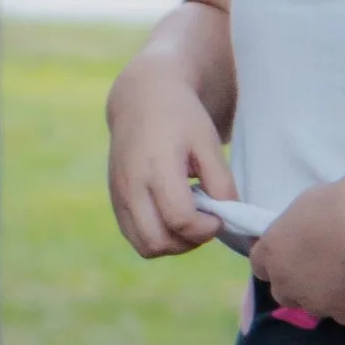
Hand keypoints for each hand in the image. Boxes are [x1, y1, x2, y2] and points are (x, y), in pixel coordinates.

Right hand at [105, 58, 230, 257]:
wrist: (142, 98)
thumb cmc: (182, 118)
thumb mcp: (208, 143)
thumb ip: (221, 183)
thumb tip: (229, 218)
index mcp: (156, 168)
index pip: (180, 219)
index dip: (207, 228)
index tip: (219, 215)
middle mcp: (131, 186)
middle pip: (158, 243)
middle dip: (189, 242)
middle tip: (205, 222)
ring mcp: (119, 195)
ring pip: (145, 247)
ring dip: (172, 244)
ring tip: (188, 219)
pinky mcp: (115, 200)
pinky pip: (134, 236)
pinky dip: (157, 236)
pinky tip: (171, 214)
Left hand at [247, 185, 344, 328]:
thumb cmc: (331, 205)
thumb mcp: (303, 207)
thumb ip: (299, 226)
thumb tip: (309, 227)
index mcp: (269, 251)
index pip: (261, 266)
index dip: (277, 264)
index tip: (291, 256)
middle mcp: (283, 281)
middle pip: (283, 293)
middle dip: (298, 286)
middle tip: (321, 270)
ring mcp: (310, 300)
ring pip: (313, 307)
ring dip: (326, 298)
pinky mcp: (340, 311)